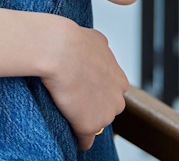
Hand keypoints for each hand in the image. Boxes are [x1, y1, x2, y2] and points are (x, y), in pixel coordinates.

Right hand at [40, 20, 128, 150]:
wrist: (58, 49)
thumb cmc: (71, 40)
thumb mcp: (95, 39)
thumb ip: (101, 49)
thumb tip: (98, 46)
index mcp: (120, 79)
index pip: (109, 91)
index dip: (93, 89)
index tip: (80, 86)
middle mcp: (117, 98)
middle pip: (106, 108)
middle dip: (92, 104)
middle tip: (71, 96)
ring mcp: (105, 114)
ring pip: (95, 122)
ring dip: (83, 118)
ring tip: (64, 108)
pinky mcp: (90, 126)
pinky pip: (86, 140)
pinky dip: (78, 139)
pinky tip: (71, 136)